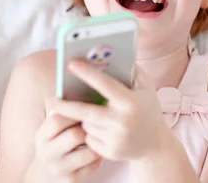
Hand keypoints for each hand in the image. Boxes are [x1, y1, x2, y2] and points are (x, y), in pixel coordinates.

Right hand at [28, 110, 101, 181]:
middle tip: (97, 123)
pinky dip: (98, 157)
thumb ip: (62, 113)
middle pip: (75, 135)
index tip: (87, 107)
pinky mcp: (71, 180)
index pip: (58, 120)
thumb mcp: (51, 130)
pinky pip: (94, 165)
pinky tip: (96, 151)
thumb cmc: (55, 144)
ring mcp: (59, 169)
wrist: (45, 176)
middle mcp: (47, 154)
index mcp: (41, 137)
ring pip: (88, 151)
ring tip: (100, 136)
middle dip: (89, 128)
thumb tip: (82, 87)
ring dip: (97, 143)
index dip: (75, 112)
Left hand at [50, 60, 170, 161]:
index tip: (71, 64)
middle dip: (65, 105)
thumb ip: (132, 71)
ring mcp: (115, 138)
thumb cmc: (148, 109)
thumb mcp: (146, 87)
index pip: (105, 84)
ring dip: (87, 118)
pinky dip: (92, 131)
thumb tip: (111, 55)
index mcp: (130, 101)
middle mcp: (122, 120)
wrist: (155, 145)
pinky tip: (106, 130)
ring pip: (87, 124)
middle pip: (85, 112)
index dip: (87, 73)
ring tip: (102, 116)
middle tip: (51, 99)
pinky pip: (89, 138)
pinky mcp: (109, 152)